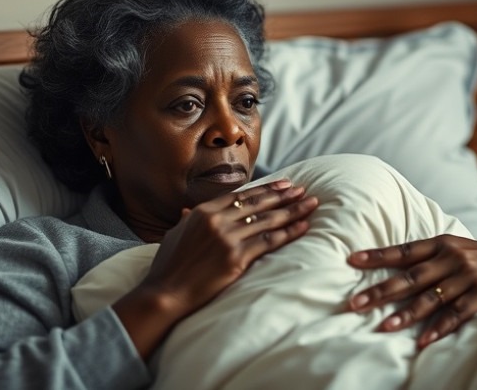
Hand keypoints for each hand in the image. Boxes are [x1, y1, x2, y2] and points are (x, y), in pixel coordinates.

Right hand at [145, 179, 317, 312]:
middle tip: (303, 189)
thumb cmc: (168, 267)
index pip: (241, 196)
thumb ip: (187, 220)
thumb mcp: (175, 235)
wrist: (166, 293)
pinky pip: (269, 241)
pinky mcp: (236, 258)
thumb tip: (188, 211)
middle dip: (284, 195)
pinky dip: (289, 232)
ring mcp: (228, 238)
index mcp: (202, 211)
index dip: (265, 189)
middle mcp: (217, 220)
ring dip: (293, 210)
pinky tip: (303, 226)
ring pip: (268, 220)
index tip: (283, 184)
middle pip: (258, 203)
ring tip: (310, 203)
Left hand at [346, 235, 476, 348]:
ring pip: (431, 298)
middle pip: (411, 277)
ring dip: (406, 314)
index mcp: (441, 244)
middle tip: (356, 303)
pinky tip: (423, 340)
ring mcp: (467, 277)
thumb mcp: (455, 248)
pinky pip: (457, 314)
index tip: (352, 260)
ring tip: (385, 326)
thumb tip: (390, 262)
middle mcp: (451, 258)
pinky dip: (439, 328)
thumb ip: (427, 256)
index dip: (378, 255)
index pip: (404, 250)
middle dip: (382, 291)